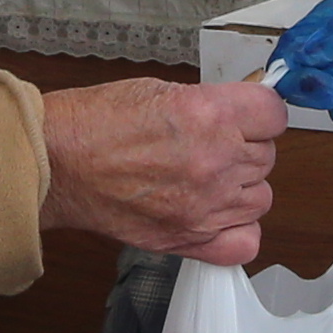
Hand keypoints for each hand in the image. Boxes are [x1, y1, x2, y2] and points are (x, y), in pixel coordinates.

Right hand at [40, 77, 287, 265]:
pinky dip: (237, 231)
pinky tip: (214, 215)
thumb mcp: (162, 90)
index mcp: (210, 116)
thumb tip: (242, 116)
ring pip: (260, 198)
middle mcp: (215, 162)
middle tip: (207, 145)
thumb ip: (212, 104)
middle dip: (242, 148)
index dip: (259, 114)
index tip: (248, 117)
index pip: (274, 114)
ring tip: (203, 178)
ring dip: (239, 187)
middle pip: (266, 156)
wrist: (58, 162)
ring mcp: (205, 206)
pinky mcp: (188, 239)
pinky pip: (246, 242)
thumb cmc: (97, 122)